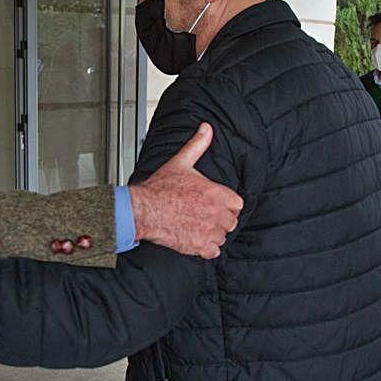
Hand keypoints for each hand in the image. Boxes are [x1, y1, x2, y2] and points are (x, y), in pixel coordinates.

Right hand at [129, 123, 243, 259]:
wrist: (143, 210)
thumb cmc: (160, 189)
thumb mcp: (181, 163)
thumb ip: (197, 145)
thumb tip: (206, 128)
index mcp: (216, 193)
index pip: (237, 204)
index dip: (227, 204)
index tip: (215, 204)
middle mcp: (216, 213)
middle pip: (231, 222)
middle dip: (220, 220)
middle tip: (204, 216)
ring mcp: (208, 231)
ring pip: (222, 237)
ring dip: (213, 234)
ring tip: (197, 227)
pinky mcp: (199, 246)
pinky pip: (213, 252)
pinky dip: (206, 248)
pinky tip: (195, 239)